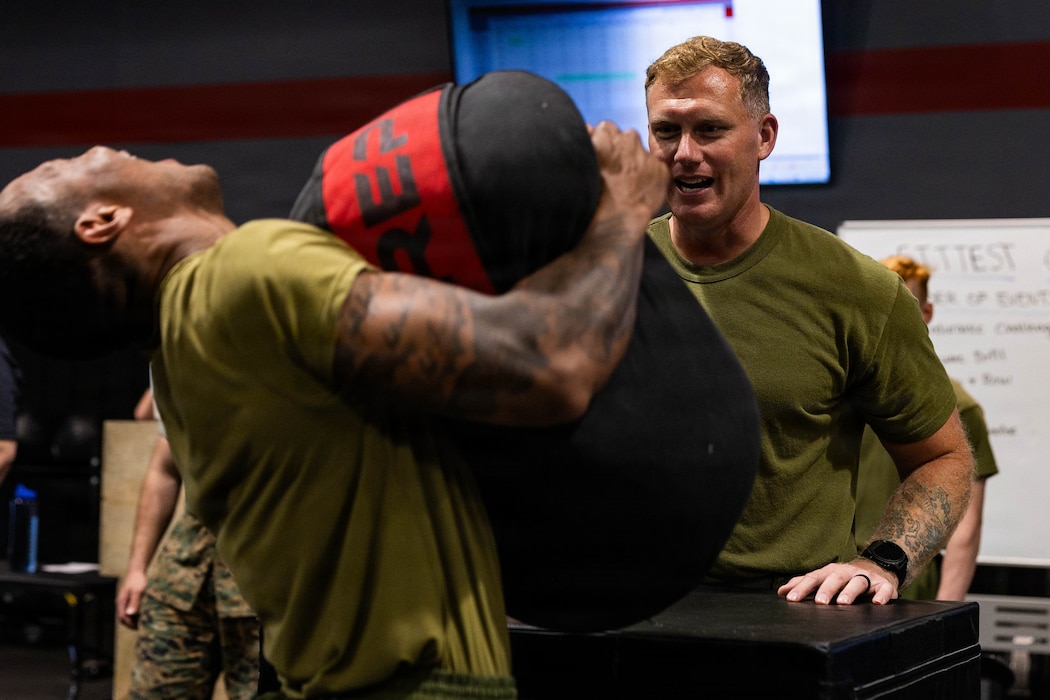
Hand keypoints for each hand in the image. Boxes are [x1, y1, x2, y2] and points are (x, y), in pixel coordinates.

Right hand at [116, 569, 147, 628]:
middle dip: (130, 623)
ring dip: (132, 619)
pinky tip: (142, 614)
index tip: (138, 628)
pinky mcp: (128, 598)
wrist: (137, 570)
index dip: (130, 624)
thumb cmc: (138, 580)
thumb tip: (130, 614)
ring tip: (142, 622)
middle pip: (123, 617)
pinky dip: (134, 613)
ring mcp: (124, 600)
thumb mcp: (137, 591)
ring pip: (126, 613)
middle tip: (140, 627)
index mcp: (121, 601)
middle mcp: (121, 602)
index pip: (122, 617)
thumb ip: (134, 602)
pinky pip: (129, 609)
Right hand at [589, 121, 668, 230]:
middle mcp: (629, 138)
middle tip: (615, 173)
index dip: (605, 145)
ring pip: (642, 154)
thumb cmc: (593, 193)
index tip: (603, 160)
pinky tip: (639, 192)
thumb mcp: (583, 161)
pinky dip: (651, 178)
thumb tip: (588, 128)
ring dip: (636, 165)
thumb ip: (588, 139)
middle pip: (626, 138)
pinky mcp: (661, 170)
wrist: (616, 219)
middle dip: (623, 152)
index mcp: (606, 133)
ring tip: (627, 185)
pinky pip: (656, 169)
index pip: (606, 129)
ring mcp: (647, 154)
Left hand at [777, 560, 898, 604]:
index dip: (802, 588)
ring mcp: (866, 578)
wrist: (876, 569)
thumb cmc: (844, 578)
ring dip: (849, 592)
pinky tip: (877, 603)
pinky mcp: (884, 586)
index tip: (791, 599)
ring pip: (858, 582)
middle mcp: (847, 572)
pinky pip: (884, 589)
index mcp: (830, 572)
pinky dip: (882, 595)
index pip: (813, 579)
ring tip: (842, 603)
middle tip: (819, 602)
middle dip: (826, 589)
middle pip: (835, 578)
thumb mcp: (824, 578)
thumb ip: (804, 584)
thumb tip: (782, 591)